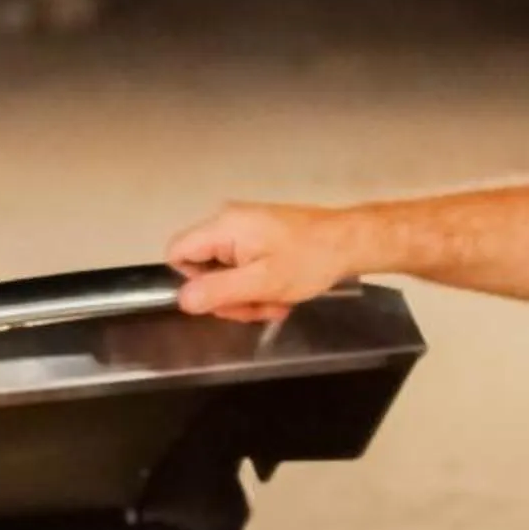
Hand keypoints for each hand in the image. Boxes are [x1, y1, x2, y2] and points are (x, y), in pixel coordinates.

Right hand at [165, 202, 361, 322]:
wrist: (351, 242)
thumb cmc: (309, 260)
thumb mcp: (262, 283)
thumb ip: (217, 291)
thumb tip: (182, 300)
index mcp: (223, 226)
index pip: (177, 253)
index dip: (190, 282)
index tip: (220, 299)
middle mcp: (228, 223)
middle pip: (202, 268)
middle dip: (229, 296)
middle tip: (258, 306)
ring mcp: (245, 230)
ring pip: (226, 274)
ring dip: (248, 296)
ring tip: (276, 301)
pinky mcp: (261, 238)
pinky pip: (244, 268)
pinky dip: (260, 286)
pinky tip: (281, 293)